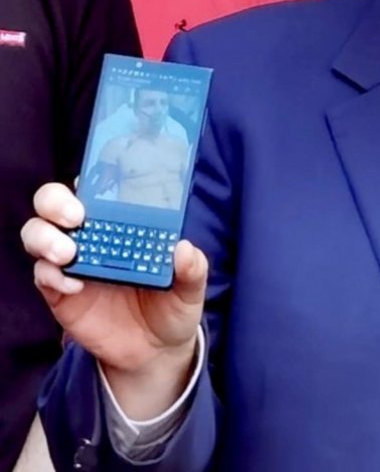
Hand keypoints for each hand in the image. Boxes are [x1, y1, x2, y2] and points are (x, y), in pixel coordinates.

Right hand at [22, 182, 206, 417]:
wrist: (153, 353)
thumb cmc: (172, 306)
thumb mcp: (190, 288)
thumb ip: (192, 269)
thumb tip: (184, 249)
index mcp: (123, 221)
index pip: (99, 185)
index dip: (91, 175)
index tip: (95, 181)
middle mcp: (92, 234)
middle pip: (54, 201)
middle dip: (55, 200)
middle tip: (75, 216)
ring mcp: (72, 261)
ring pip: (38, 233)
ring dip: (45, 237)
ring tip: (68, 252)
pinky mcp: (60, 293)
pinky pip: (43, 275)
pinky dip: (51, 276)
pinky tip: (74, 285)